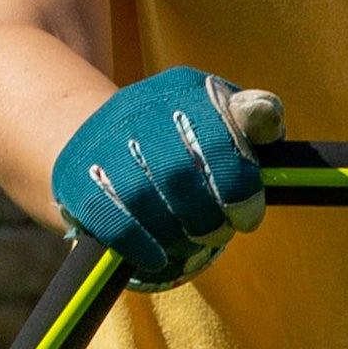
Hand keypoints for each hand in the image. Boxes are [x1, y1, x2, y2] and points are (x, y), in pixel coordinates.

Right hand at [50, 69, 283, 287]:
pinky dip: (142, 246)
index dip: (238, 183)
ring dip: (176, 232)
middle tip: (216, 230)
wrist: (94, 143)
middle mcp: (139, 111)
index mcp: (182, 92)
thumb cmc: (177, 143)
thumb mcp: (217, 121)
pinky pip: (115, 222)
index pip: (218, 134)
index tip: (245, 215)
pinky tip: (157, 256)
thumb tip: (267, 117)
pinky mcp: (79, 182)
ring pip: (147, 200)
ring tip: (188, 238)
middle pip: (181, 173)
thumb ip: (252, 121)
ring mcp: (105, 146)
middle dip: (208, 216)